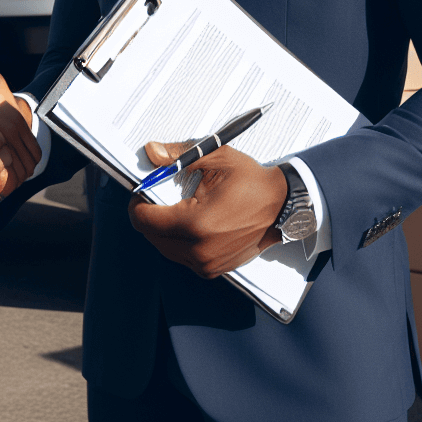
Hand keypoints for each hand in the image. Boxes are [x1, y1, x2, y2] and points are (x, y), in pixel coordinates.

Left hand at [127, 143, 286, 277]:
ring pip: (165, 248)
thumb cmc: (251, 181)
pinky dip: (178, 240)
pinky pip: (182, 256)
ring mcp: (207, 264)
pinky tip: (188, 222)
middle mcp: (198, 250)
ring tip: (174, 207)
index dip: (137, 204)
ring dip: (162, 229)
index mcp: (195, 224)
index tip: (141, 191)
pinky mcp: (214, 270)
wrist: (283, 207)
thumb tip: (151, 152)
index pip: (145, 220)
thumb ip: (178, 156)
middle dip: (148, 215)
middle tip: (156, 196)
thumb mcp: (215, 158)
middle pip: (152, 236)